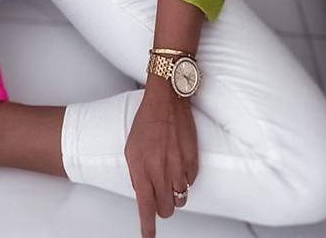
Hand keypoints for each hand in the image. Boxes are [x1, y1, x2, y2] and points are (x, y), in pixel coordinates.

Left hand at [124, 79, 198, 237]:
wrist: (167, 101)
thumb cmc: (147, 120)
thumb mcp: (131, 148)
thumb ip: (136, 174)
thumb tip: (142, 192)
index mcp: (143, 168)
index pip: (146, 206)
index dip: (148, 226)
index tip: (148, 236)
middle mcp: (162, 170)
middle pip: (166, 208)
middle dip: (162, 208)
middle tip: (159, 196)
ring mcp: (179, 166)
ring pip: (181, 198)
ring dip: (174, 193)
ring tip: (168, 176)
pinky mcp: (193, 161)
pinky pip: (191, 183)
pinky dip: (184, 179)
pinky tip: (178, 163)